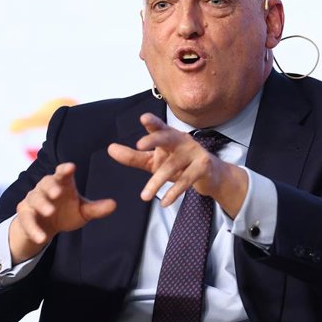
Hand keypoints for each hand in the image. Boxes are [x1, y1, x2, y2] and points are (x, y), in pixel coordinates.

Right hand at [9, 163, 116, 262]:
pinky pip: (27, 220)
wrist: (45, 227)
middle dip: (51, 187)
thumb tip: (114, 204)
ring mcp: (33, 200)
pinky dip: (34, 228)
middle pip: (45, 183)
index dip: (65, 169)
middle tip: (57, 192)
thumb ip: (96, 208)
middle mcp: (45, 188)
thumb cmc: (66, 212)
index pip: (62, 172)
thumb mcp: (83, 211)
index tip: (71, 167)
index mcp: (61, 183)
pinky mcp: (25, 214)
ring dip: (41, 205)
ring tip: (49, 212)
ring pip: (34, 199)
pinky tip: (42, 238)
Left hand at [107, 114, 247, 216]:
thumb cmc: (179, 164)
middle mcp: (181, 140)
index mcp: (169, 135)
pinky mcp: (203, 166)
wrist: (210, 175)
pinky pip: (186, 180)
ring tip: (143, 196)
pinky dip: (174, 192)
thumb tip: (110, 149)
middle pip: (166, 138)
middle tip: (139, 145)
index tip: (143, 118)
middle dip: (153, 140)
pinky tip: (164, 202)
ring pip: (172, 166)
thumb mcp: (154, 161)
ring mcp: (194, 152)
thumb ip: (133, 156)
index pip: (159, 127)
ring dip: (156, 182)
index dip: (152, 122)